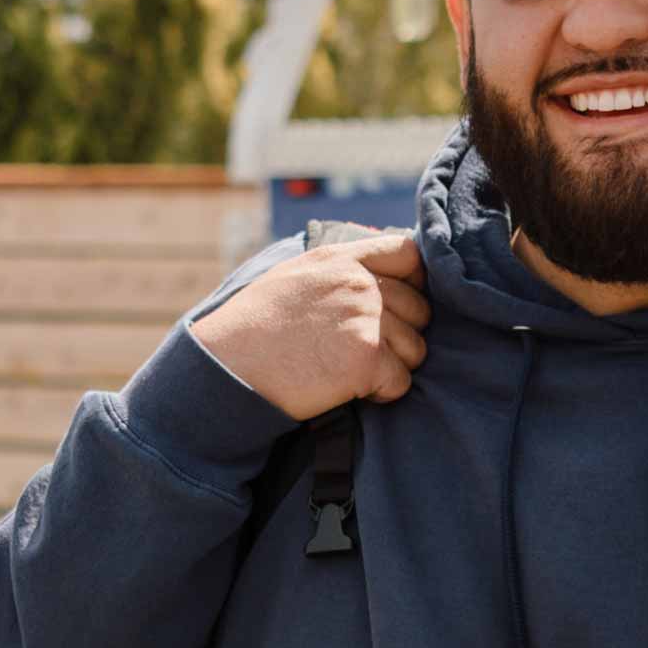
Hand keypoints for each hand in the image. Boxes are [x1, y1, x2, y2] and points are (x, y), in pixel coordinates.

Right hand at [189, 229, 428, 421]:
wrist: (228, 366)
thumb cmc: (252, 329)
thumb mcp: (293, 277)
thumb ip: (337, 271)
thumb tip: (371, 278)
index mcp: (340, 259)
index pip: (407, 254)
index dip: (415, 282)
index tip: (401, 305)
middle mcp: (358, 283)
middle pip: (419, 309)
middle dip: (402, 334)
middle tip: (365, 351)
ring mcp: (365, 320)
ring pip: (416, 348)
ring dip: (393, 366)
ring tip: (352, 371)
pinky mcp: (366, 360)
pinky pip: (401, 382)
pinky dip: (381, 393)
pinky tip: (350, 389)